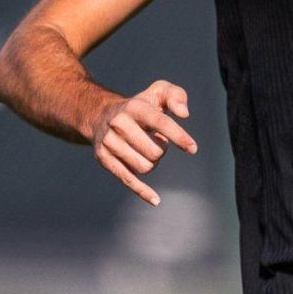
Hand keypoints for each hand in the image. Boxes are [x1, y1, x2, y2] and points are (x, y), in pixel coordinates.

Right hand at [89, 79, 197, 204]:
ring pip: (144, 167)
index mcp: (134, 107)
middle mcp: (119, 124)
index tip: (192, 149)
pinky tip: (155, 200)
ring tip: (146, 150)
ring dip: (152, 163)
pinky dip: (143, 191)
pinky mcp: (104, 158)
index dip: (179, 137)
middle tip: (156, 141)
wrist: (100, 115)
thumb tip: (184, 113)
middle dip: (161, 150)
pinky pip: (128, 180)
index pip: (161, 123)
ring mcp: (109, 142)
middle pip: (154, 151)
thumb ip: (176, 95)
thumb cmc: (138, 107)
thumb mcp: (157, 93)